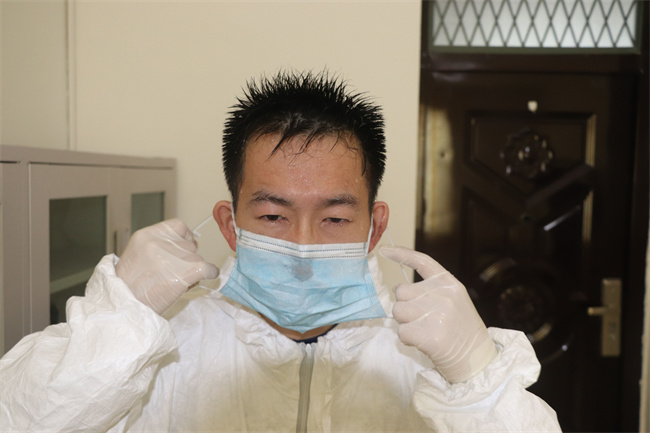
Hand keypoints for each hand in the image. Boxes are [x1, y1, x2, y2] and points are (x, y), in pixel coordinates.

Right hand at [116, 219, 218, 314]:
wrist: (125, 307)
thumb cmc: (129, 288)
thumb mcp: (136, 256)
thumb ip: (157, 247)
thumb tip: (184, 246)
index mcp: (146, 235)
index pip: (178, 226)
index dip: (185, 238)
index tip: (184, 248)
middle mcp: (160, 242)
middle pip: (189, 245)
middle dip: (186, 259)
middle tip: (175, 274)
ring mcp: (175, 256)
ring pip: (197, 258)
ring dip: (193, 270)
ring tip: (177, 283)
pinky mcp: (187, 271)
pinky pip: (209, 268)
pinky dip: (210, 273)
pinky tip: (201, 279)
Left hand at [380, 246, 495, 382]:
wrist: (477, 359)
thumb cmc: (461, 330)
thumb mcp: (454, 300)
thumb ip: (430, 291)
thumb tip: (398, 289)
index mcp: (449, 283)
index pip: (421, 261)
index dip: (401, 254)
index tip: (384, 250)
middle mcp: (442, 295)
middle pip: (401, 292)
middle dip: (405, 306)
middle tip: (423, 319)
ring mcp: (436, 314)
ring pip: (398, 311)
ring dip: (405, 323)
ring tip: (424, 330)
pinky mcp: (428, 335)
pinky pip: (401, 331)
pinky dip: (407, 339)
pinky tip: (424, 342)